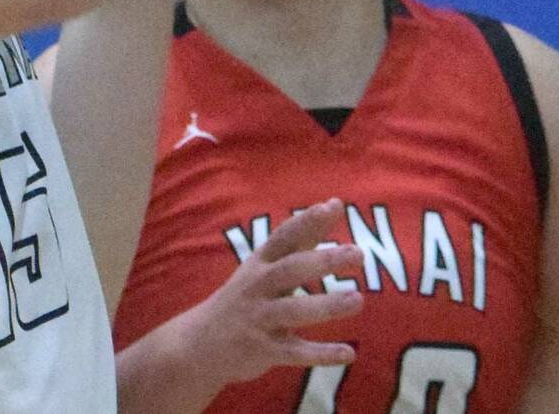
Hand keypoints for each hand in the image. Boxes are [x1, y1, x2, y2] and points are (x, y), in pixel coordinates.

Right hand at [185, 199, 365, 385]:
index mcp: (260, 263)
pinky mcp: (263, 350)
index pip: (284, 237)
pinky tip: (348, 353)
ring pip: (293, 311)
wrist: (200, 344)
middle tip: (357, 254)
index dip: (307, 222)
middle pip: (290, 270)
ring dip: (326, 306)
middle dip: (322, 260)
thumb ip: (301, 239)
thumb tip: (334, 204)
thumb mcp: (265, 265)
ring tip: (358, 300)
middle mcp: (258, 287)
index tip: (331, 207)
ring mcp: (259, 319)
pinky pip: (295, 352)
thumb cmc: (246, 297)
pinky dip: (321, 353)